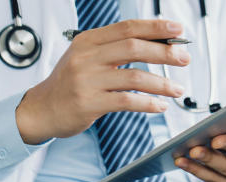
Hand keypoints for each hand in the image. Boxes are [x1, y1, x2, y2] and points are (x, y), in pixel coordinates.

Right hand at [16, 20, 190, 143]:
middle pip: (134, 48)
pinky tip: (160, 106)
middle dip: (165, 52)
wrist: (42, 109)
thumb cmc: (69, 84)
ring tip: (177, 89)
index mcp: (88, 41)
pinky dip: (148, 103)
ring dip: (161, 83)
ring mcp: (87, 81)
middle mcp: (86, 57)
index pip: (127, 28)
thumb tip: (156, 43)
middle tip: (184, 58)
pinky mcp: (89, 103)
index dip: (155, 27)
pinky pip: (126, 101)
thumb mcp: (86, 58)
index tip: (177, 29)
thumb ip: (114, 50)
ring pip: (134, 76)